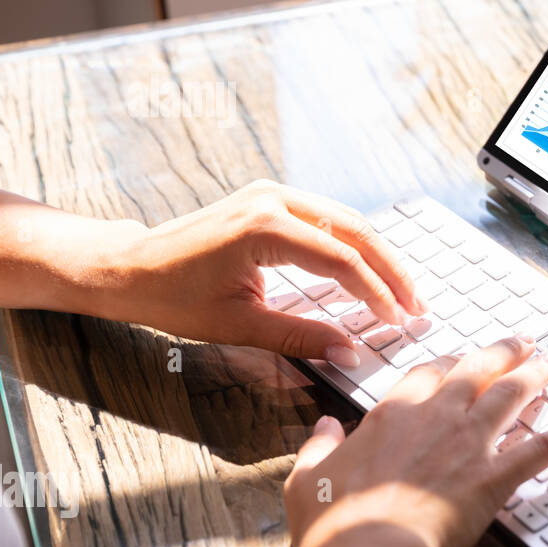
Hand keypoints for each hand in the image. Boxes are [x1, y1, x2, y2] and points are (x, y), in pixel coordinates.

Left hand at [113, 180, 424, 364]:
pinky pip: (329, 218)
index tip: (398, 322)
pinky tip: (373, 270)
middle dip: (392, 271)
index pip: (341, 260)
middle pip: (356, 231)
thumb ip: (300, 337)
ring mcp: (274, 194)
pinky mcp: (272, 199)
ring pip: (348, 221)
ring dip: (380, 256)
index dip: (376, 294)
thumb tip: (349, 352)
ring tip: (403, 291)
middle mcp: (273, 200)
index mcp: (263, 227)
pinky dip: (357, 245)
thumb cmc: (172, 295)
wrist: (130, 266)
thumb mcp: (237, 325)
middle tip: (418, 305)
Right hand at [285, 336, 547, 546]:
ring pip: (512, 394)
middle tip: (523, 342)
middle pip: (478, 369)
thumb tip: (325, 429)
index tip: (460, 358)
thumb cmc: (335, 519)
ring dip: (537, 375)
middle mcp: (437, 416)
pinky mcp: (496, 475)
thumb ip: (321, 446)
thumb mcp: (308, 476)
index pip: (428, 372)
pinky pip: (543, 446)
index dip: (449, 362)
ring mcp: (470, 443)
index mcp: (393, 413)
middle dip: (503, 352)